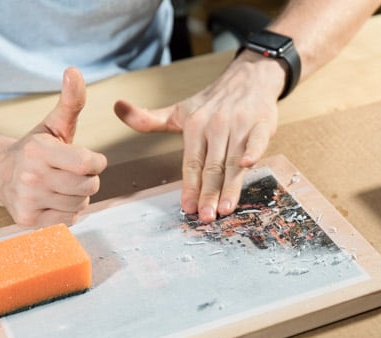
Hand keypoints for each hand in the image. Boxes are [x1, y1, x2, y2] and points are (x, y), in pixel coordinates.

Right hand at [0, 67, 106, 225]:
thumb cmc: (35, 149)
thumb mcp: (54, 124)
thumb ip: (71, 101)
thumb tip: (74, 72)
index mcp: (38, 151)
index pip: (89, 163)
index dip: (96, 162)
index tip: (89, 159)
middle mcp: (30, 177)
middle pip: (89, 186)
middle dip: (88, 179)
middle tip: (73, 173)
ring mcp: (28, 200)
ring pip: (81, 204)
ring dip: (78, 196)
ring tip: (62, 185)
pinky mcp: (28, 220)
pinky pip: (69, 219)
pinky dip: (68, 211)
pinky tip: (54, 199)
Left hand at [113, 52, 284, 222]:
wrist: (250, 77)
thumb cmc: (214, 101)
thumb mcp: (181, 110)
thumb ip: (150, 119)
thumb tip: (117, 107)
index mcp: (196, 125)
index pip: (192, 162)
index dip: (190, 186)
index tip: (187, 207)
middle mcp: (217, 126)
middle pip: (212, 167)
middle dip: (209, 194)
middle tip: (206, 217)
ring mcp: (240, 125)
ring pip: (234, 161)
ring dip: (230, 186)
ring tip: (225, 209)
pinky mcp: (262, 124)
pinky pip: (257, 140)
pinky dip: (254, 151)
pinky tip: (250, 165)